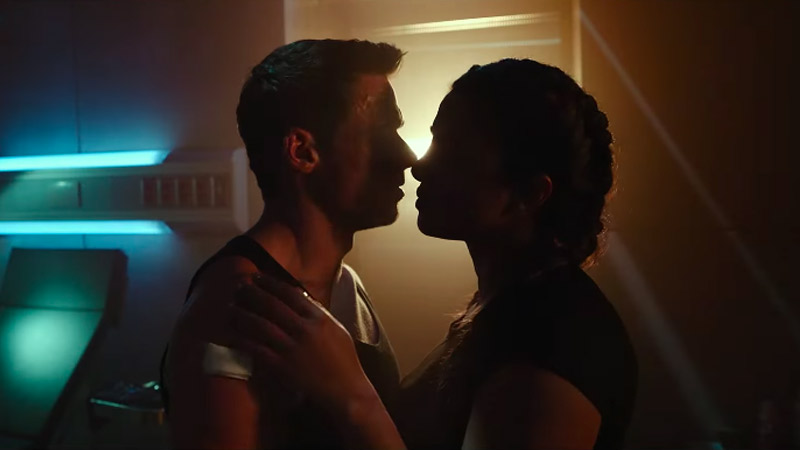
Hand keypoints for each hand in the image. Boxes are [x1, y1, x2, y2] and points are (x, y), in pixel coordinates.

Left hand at [230, 273, 376, 413]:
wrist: (344, 388)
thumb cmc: (344, 359)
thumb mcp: (336, 328)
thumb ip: (317, 312)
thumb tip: (298, 297)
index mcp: (319, 318)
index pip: (290, 294)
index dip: (271, 283)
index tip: (257, 277)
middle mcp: (304, 330)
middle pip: (272, 306)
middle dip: (253, 294)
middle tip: (240, 287)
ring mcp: (292, 349)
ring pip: (261, 326)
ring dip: (243, 315)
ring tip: (231, 308)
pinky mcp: (282, 367)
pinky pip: (257, 350)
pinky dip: (243, 340)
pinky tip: (233, 335)